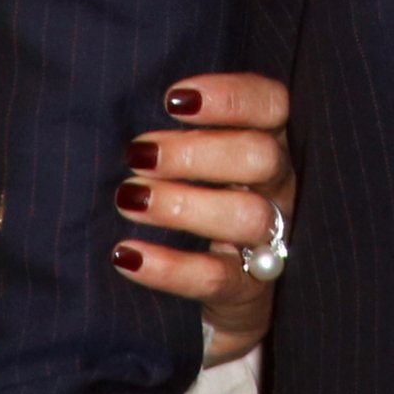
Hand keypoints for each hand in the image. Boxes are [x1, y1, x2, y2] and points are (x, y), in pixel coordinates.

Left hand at [112, 73, 295, 365]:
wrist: (217, 296)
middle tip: (138, 154)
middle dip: (196, 152)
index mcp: (269, 141)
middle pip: (261, 157)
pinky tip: (126, 254)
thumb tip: (114, 113)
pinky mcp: (248, 291)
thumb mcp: (193, 161)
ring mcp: (269, 239)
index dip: (230, 97)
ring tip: (130, 199)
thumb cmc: (193, 202)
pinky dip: (169, 267)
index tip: (173, 100)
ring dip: (183, 205)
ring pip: (248, 216)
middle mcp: (278, 186)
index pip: (271, 104)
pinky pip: (216, 277)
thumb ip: (175, 134)